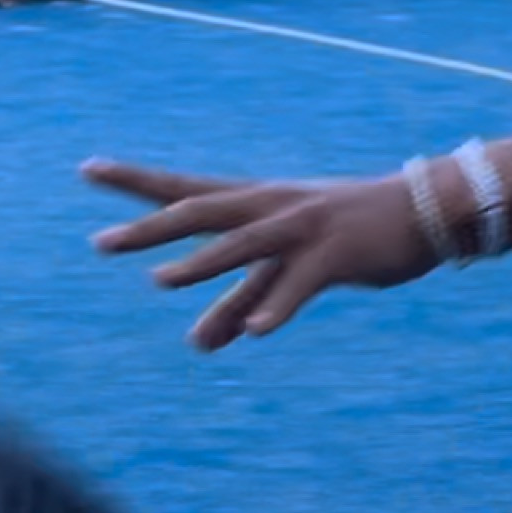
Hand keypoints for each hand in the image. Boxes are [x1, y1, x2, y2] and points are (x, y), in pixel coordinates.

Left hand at [84, 157, 434, 347]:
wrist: (424, 212)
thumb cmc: (348, 236)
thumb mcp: (286, 272)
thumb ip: (240, 304)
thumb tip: (199, 344)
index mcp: (255, 204)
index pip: (184, 190)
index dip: (135, 181)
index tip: (87, 168)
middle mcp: (271, 208)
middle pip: (201, 212)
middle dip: (150, 229)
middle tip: (100, 244)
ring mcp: (303, 228)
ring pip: (244, 245)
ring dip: (203, 263)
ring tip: (160, 280)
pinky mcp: (337, 254)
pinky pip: (301, 284)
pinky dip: (278, 305)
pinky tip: (256, 333)